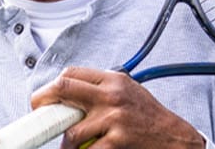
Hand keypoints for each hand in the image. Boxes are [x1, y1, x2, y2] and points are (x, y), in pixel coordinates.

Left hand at [29, 67, 205, 148]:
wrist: (175, 137)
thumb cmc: (149, 116)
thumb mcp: (127, 91)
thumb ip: (101, 89)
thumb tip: (69, 93)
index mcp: (113, 80)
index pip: (71, 73)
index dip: (51, 86)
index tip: (43, 99)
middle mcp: (112, 95)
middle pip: (64, 89)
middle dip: (44, 103)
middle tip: (39, 117)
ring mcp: (114, 117)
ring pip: (72, 130)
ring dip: (67, 143)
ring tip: (69, 147)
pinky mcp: (118, 139)